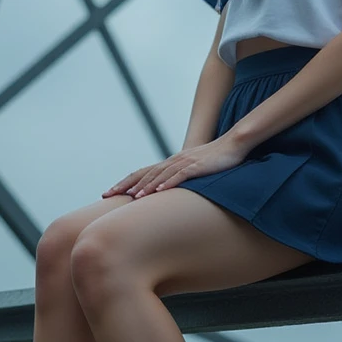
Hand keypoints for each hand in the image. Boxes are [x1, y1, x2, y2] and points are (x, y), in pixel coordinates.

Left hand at [102, 136, 248, 199]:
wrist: (233, 145)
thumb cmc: (215, 159)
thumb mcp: (193, 169)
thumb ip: (179, 178)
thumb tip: (167, 193)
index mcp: (170, 163)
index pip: (142, 173)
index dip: (125, 182)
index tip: (109, 193)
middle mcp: (173, 161)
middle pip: (145, 173)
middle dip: (126, 184)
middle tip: (108, 195)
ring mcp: (185, 162)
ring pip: (160, 175)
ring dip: (146, 186)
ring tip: (132, 197)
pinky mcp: (197, 166)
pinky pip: (180, 175)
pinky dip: (168, 183)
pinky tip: (160, 191)